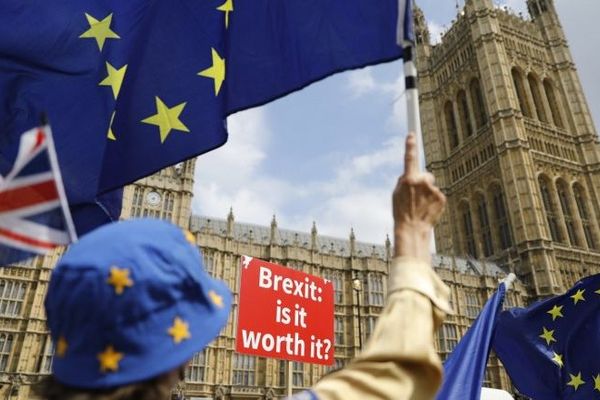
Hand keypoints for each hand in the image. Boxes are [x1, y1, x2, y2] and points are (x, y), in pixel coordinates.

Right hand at [392, 133, 445, 263]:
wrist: (413, 229)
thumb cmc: (402, 212)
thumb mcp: (396, 194)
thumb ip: (403, 181)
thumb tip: (409, 174)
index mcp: (408, 180)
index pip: (409, 158)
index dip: (410, 145)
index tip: (411, 134)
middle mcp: (422, 182)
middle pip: (425, 175)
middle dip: (422, 182)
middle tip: (416, 197)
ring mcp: (433, 189)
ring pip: (432, 186)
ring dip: (428, 193)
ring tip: (421, 206)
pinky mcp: (442, 197)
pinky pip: (438, 194)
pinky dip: (434, 201)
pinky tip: (428, 209)